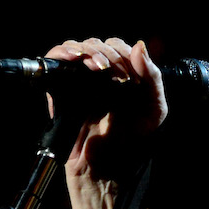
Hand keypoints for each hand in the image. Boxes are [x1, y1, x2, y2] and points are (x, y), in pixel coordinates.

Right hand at [43, 37, 168, 180]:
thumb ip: (152, 77)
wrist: (106, 164)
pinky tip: (74, 58)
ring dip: (87, 50)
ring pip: (76, 47)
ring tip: (96, 67)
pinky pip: (54, 59)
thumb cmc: (132, 139)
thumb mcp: (153, 109)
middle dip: (105, 53)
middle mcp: (100, 75)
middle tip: (111, 72)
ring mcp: (78, 81)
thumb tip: (139, 45)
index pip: (118, 47)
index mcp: (122, 76)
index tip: (126, 74)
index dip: (122, 53)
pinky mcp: (59, 89)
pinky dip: (62, 52)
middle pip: (96, 44)